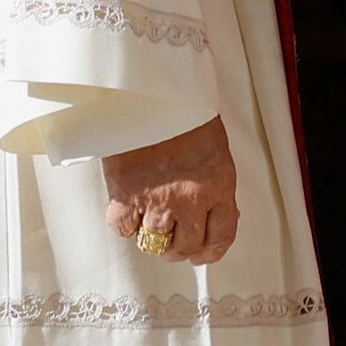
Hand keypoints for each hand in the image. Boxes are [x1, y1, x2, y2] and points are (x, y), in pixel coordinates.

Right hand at [102, 115, 238, 267]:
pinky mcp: (126, 194)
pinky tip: (130, 209)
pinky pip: (124, 229)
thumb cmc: (187, 113)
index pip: (221, 237)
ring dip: (153, 239)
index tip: (202, 253)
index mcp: (218, 186)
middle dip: (180, 248)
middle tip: (173, 239)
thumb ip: (216, 185)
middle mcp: (190, 200)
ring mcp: (157, 200)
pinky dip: (126, 224)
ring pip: (156, 244)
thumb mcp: (215, 150)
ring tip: (150, 224)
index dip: (211, 252)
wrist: (152, 92)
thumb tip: (219, 215)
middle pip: (185, 247)